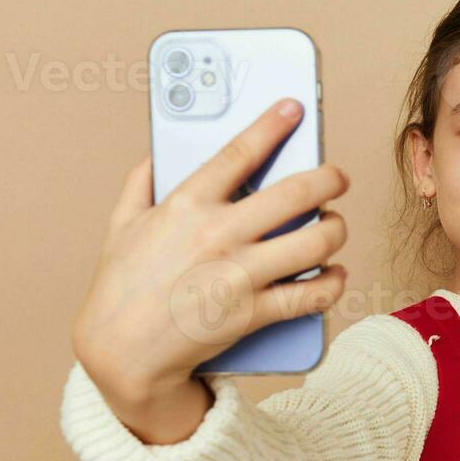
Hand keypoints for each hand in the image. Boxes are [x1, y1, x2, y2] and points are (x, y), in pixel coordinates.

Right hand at [71, 97, 349, 403]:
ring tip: (335, 226)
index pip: (238, 152)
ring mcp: (238, 274)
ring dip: (336, 230)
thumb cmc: (121, 286)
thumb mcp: (121, 225)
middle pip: (295, 194)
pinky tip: (335, 274)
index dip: (272, 124)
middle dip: (329, 178)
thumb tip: (156, 152)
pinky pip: (312, 294)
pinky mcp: (253, 313)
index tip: (296, 107)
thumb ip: (140, 184)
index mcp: (185, 205)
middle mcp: (217, 234)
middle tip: (338, 176)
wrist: (121, 353)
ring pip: (315, 241)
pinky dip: (333, 283)